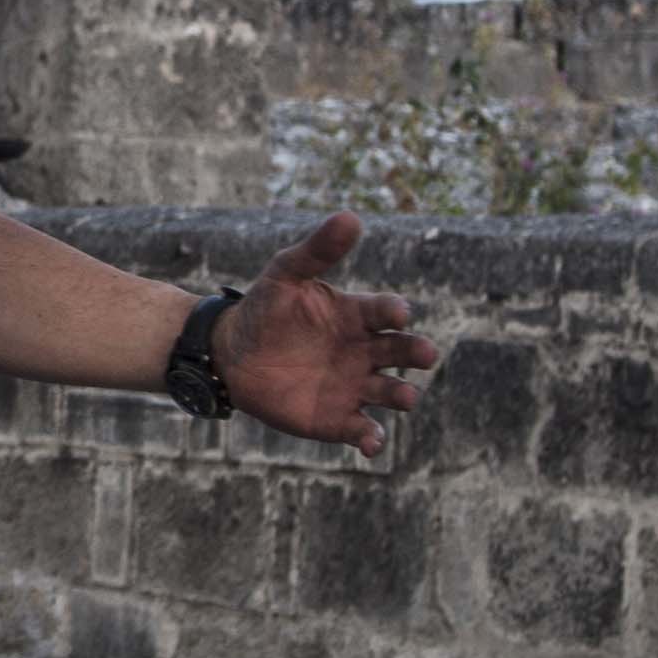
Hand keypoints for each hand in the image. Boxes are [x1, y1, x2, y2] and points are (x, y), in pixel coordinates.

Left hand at [215, 212, 438, 457]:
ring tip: (405, 397)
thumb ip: (317, 250)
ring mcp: (354, 386)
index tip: (397, 314)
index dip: (394, 313)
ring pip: (391, 393)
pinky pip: (363, 430)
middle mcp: (364, 351)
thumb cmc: (264, 309)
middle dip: (416, 353)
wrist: (232, 354)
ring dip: (402, 396)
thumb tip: (350, 216)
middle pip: (403, 353)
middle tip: (425, 354)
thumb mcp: (285, 274)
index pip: (386, 313)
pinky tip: (370, 441)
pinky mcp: (337, 418)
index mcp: (357, 315)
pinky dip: (371, 438)